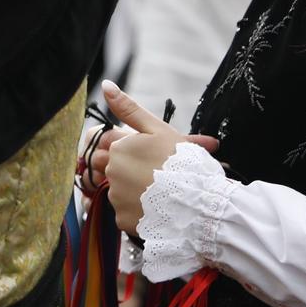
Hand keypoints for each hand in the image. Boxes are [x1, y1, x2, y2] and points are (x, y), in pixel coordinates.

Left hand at [97, 82, 218, 236]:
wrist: (199, 201)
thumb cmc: (183, 162)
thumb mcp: (158, 129)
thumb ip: (129, 108)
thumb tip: (106, 86)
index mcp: (119, 148)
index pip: (116, 148)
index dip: (136, 153)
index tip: (155, 159)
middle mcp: (111, 173)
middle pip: (116, 171)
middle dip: (134, 173)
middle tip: (161, 177)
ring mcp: (116, 198)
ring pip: (121, 193)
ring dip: (136, 193)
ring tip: (163, 194)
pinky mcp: (123, 220)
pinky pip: (127, 214)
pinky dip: (139, 212)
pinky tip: (159, 209)